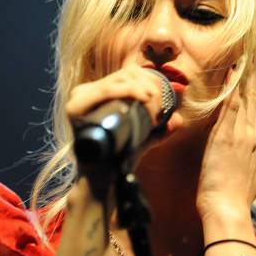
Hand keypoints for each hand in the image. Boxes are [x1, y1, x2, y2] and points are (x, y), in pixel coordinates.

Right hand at [65, 64, 183, 164]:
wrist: (103, 182)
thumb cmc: (120, 159)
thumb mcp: (142, 138)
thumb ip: (160, 128)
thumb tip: (179, 119)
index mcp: (98, 94)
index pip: (129, 73)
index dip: (152, 81)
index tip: (164, 102)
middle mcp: (85, 92)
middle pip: (128, 73)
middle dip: (152, 88)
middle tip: (160, 114)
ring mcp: (79, 99)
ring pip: (122, 78)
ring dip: (146, 92)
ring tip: (153, 117)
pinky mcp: (76, 108)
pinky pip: (107, 89)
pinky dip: (131, 91)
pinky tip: (144, 101)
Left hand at [196, 59, 255, 222]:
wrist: (228, 208)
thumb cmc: (236, 199)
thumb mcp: (252, 178)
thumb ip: (253, 163)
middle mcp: (252, 136)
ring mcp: (241, 134)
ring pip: (246, 99)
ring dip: (247, 77)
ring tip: (249, 58)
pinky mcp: (226, 135)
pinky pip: (231, 105)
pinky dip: (233, 87)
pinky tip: (234, 72)